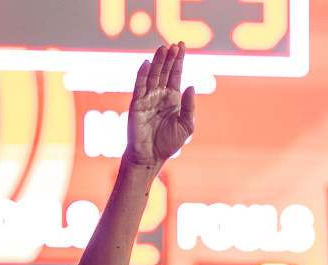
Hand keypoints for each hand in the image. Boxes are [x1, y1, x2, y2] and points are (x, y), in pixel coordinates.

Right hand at [126, 42, 194, 168]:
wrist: (151, 157)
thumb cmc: (168, 143)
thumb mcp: (186, 125)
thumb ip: (189, 106)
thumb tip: (191, 86)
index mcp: (172, 98)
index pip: (175, 75)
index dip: (179, 61)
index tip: (181, 46)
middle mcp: (159, 95)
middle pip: (165, 71)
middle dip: (169, 58)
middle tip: (174, 45)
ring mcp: (147, 98)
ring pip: (153, 76)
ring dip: (157, 62)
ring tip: (163, 48)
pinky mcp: (137, 104)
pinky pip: (139, 87)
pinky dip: (142, 75)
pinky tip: (147, 64)